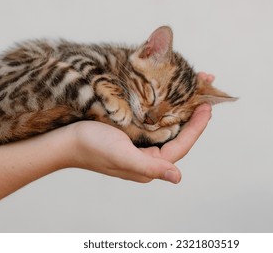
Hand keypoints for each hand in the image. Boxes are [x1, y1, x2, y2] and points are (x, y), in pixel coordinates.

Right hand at [67, 103, 211, 182]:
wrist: (65, 140)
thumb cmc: (91, 148)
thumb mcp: (122, 156)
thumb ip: (150, 167)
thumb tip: (178, 177)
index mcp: (149, 165)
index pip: (181, 145)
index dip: (196, 127)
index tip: (207, 107)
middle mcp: (149, 156)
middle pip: (178, 135)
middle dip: (193, 117)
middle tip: (205, 96)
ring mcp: (141, 144)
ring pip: (168, 127)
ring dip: (181, 111)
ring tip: (193, 94)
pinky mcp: (132, 133)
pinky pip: (155, 122)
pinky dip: (166, 110)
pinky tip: (171, 99)